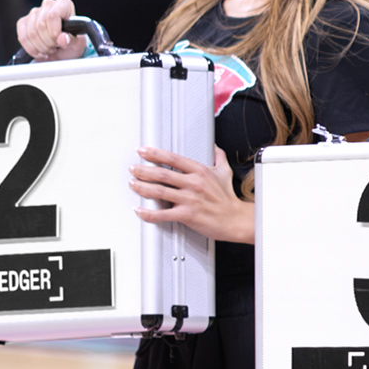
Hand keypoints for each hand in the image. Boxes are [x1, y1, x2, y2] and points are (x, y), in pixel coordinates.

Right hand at [14, 0, 84, 60]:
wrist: (63, 48)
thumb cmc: (72, 42)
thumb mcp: (78, 44)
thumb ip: (72, 41)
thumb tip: (62, 38)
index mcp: (64, 3)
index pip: (53, 15)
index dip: (54, 31)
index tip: (58, 41)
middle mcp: (48, 4)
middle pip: (41, 25)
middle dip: (48, 42)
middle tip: (55, 48)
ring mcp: (34, 12)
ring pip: (31, 32)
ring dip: (41, 47)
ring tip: (49, 50)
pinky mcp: (24, 22)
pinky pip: (23, 37)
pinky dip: (31, 49)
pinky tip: (40, 52)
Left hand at [132, 144, 252, 243]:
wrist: (235, 220)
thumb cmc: (228, 199)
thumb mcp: (225, 173)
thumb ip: (218, 157)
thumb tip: (215, 148)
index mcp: (199, 171)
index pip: (172, 158)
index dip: (155, 153)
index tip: (143, 151)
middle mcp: (193, 184)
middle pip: (162, 174)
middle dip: (143, 170)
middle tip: (133, 169)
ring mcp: (189, 200)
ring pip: (160, 192)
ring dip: (142, 187)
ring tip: (133, 184)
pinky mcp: (187, 215)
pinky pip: (163, 214)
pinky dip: (149, 213)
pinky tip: (140, 210)